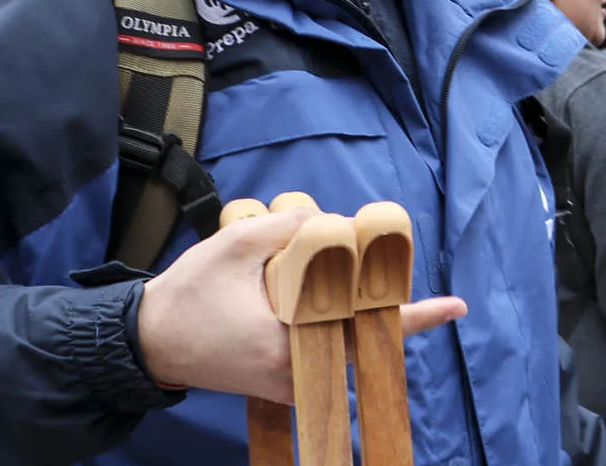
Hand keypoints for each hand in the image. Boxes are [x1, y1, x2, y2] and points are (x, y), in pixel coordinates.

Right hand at [138, 208, 467, 402]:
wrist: (149, 341)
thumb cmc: (189, 296)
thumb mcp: (237, 243)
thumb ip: (290, 229)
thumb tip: (335, 225)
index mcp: (288, 345)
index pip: (366, 327)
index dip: (416, 316)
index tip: (456, 306)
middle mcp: (295, 372)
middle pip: (361, 335)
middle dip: (380, 299)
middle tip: (380, 260)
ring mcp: (289, 380)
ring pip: (342, 341)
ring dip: (351, 306)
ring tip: (346, 270)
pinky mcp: (280, 379)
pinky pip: (322, 346)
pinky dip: (330, 318)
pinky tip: (324, 289)